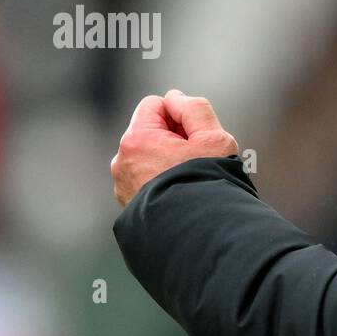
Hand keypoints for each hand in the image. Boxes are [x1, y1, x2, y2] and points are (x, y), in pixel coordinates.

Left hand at [111, 89, 238, 206]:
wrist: (199, 237)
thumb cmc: (208, 184)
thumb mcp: (214, 138)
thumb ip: (195, 108)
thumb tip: (174, 98)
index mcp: (136, 140)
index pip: (155, 105)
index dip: (181, 115)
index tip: (197, 138)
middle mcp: (121, 161)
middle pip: (150, 132)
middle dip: (174, 140)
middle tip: (197, 161)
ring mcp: (122, 186)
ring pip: (148, 158)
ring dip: (167, 162)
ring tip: (190, 182)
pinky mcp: (128, 206)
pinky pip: (146, 181)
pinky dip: (161, 183)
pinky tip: (181, 197)